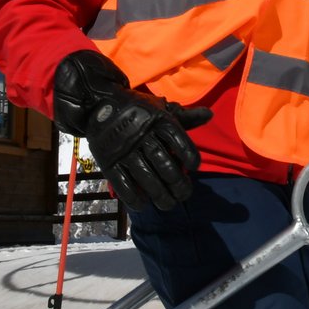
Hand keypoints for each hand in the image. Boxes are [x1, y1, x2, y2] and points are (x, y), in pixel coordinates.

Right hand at [52, 51, 211, 211]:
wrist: (98, 103)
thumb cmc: (137, 109)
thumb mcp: (161, 108)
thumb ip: (185, 116)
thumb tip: (209, 115)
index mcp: (157, 120)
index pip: (178, 139)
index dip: (189, 155)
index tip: (195, 168)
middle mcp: (141, 135)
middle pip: (163, 163)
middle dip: (177, 183)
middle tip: (184, 195)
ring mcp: (124, 150)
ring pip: (145, 176)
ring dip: (159, 195)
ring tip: (168, 204)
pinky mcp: (108, 161)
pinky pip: (122, 183)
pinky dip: (134, 197)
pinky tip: (144, 205)